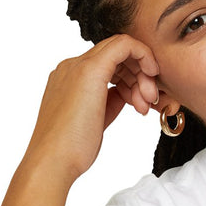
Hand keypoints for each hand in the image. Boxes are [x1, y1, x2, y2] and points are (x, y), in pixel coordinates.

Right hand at [20, 34, 159, 186]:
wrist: (54, 160)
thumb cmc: (72, 149)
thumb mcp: (96, 119)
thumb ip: (109, 102)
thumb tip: (126, 94)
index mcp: (69, 78)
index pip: (108, 64)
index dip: (130, 79)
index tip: (141, 101)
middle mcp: (71, 67)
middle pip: (115, 55)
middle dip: (139, 76)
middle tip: (149, 102)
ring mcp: (78, 66)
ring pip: (121, 49)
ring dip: (142, 74)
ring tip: (145, 105)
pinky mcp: (90, 70)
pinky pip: (124, 45)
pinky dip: (143, 56)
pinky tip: (151, 75)